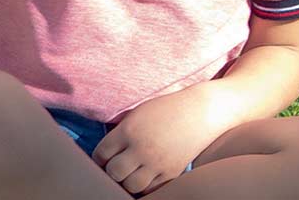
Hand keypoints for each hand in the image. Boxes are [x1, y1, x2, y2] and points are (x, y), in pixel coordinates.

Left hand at [92, 86, 222, 194]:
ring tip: (130, 173)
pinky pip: (151, 189)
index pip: (101, 154)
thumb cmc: (166, 109)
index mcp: (128, 131)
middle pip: (114, 172)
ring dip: (127, 181)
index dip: (99, 158)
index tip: (103, 158)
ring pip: (131, 185)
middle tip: (115, 166)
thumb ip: (121, 132)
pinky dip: (145, 185)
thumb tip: (105, 152)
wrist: (200, 112)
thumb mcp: (137, 114)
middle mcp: (141, 149)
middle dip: (112, 170)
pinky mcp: (172, 172)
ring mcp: (157, 163)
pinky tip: (145, 176)